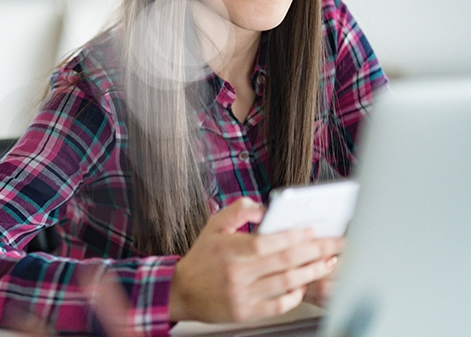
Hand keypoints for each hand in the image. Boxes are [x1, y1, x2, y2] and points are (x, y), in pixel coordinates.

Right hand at [168, 197, 343, 322]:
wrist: (183, 291)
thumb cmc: (201, 258)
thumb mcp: (213, 225)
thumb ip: (238, 210)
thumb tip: (262, 207)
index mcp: (230, 249)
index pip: (268, 242)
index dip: (294, 236)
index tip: (313, 231)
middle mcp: (238, 273)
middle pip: (285, 261)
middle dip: (315, 252)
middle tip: (334, 245)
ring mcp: (243, 294)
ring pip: (286, 282)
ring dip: (312, 272)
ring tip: (328, 263)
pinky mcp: (246, 311)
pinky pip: (279, 304)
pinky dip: (295, 295)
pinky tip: (304, 285)